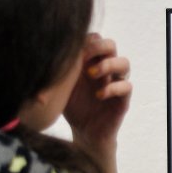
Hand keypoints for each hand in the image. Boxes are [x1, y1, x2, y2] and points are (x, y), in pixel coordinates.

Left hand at [64, 33, 131, 155]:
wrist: (84, 133)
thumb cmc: (71, 107)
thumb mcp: (62, 87)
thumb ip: (59, 71)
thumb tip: (44, 55)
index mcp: (92, 62)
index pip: (95, 38)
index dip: (86, 40)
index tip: (73, 50)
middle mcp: (107, 70)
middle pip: (111, 45)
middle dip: (99, 47)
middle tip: (85, 57)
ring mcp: (116, 83)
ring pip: (124, 63)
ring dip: (108, 65)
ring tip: (91, 74)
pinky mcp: (123, 99)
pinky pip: (127, 86)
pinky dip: (113, 88)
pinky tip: (98, 95)